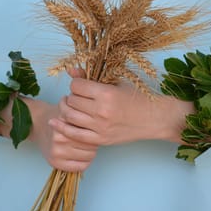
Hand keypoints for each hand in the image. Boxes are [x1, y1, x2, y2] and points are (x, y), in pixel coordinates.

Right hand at [0, 96, 97, 171]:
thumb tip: (82, 76)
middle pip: (91, 143)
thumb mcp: (69, 102)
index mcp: (64, 121)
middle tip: (89, 134)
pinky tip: (81, 153)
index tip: (92, 125)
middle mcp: (59, 137)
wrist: (37, 125)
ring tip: (85, 142)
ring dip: (90, 150)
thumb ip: (79, 93)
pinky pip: (81, 166)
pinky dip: (84, 161)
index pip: (91, 129)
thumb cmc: (58, 114)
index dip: (94, 127)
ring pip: (89, 155)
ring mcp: (56, 151)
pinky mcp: (54, 162)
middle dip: (93, 138)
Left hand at [50, 77, 194, 145]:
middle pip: (72, 100)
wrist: (153, 118)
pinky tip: (57, 122)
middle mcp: (102, 111)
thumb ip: (92, 77)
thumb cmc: (136, 98)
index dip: (77, 83)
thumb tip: (71, 70)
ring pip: (70, 116)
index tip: (81, 85)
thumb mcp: (116, 83)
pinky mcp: (100, 139)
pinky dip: (63, 128)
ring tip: (69, 105)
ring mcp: (100, 127)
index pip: (76, 86)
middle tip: (76, 96)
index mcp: (107, 94)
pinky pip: (74, 134)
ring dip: (66, 109)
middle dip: (72, 96)